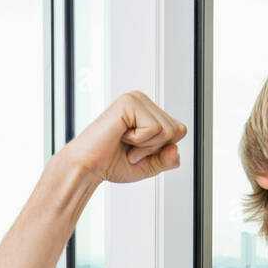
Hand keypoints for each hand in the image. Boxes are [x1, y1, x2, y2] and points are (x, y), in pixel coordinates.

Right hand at [57, 91, 186, 183]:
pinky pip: (154, 128)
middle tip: (131, 150)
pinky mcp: (129, 102)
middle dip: (155, 148)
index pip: (179, 131)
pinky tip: (122, 136)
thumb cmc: (112, 163)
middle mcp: (143, 101)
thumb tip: (176, 148)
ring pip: (168, 130)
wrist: (88, 167)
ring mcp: (136, 99)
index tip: (139, 151)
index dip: (162, 149)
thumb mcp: (149, 165)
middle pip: (177, 130)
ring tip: (127, 144)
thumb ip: (168, 159)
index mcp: (148, 111)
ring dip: (146, 146)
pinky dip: (139, 141)